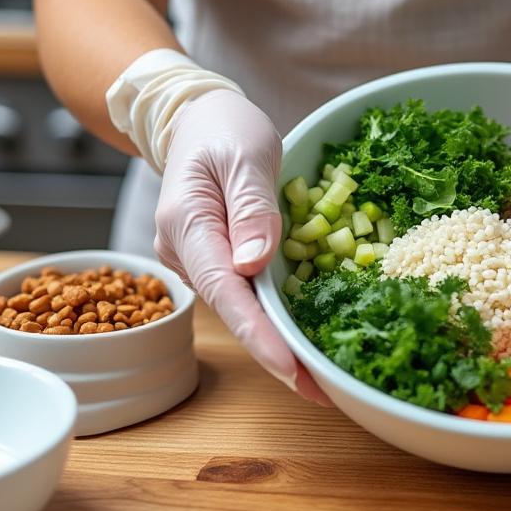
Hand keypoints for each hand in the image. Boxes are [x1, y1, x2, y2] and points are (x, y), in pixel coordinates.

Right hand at [153, 89, 330, 403]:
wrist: (195, 119)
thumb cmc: (223, 128)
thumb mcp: (245, 154)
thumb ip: (251, 206)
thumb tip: (254, 264)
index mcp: (187, 225)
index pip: (226, 291)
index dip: (260, 335)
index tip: (293, 369)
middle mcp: (184, 253)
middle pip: (234, 312)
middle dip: (277, 355)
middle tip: (326, 391)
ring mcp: (197, 262)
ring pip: (242, 309)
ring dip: (280, 344)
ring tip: (326, 378)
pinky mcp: (215, 263)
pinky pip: (247, 295)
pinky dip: (277, 320)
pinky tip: (310, 343)